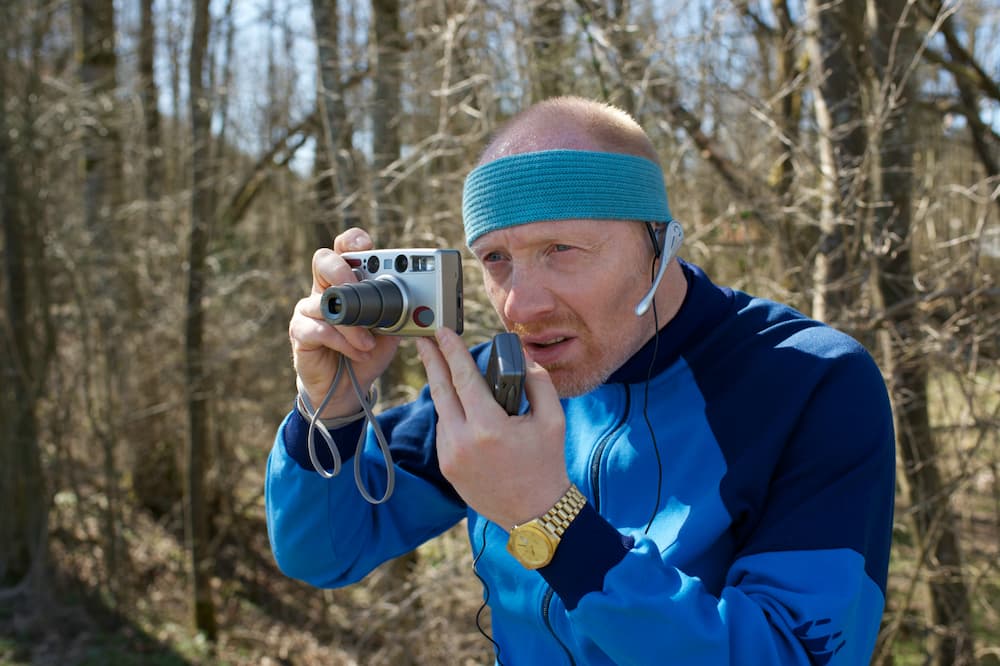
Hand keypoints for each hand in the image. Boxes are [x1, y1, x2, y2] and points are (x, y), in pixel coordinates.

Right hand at [289, 228, 400, 417]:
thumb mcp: (391, 329)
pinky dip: (343, 342)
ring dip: (353, 325)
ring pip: (325, 303)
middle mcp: (325, 289)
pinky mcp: (301, 332)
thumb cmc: (368, 351)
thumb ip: (400, 310)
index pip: (344, 249)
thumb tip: (426, 302)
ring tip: (370, 343)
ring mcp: (309, 310)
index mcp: (347, 282)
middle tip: (361, 290)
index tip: (365, 244)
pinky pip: (319, 329)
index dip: (352, 240)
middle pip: (323, 260)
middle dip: (343, 272)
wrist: (351, 388)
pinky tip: (359, 352)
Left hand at [416, 328, 568, 529]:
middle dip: (431, 361)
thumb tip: (522, 356)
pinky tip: (464, 411)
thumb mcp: (553, 420)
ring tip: (454, 376)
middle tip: (423, 339)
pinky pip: (445, 432)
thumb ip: (538, 382)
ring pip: (443, 413)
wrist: (535, 514)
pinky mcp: (447, 468)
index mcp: (488, 427)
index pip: (462, 378)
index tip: (442, 332)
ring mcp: (450, 457)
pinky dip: (453, 417)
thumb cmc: (547, 465)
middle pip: (439, 390)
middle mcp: (462, 442)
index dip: (451, 351)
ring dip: (447, 393)